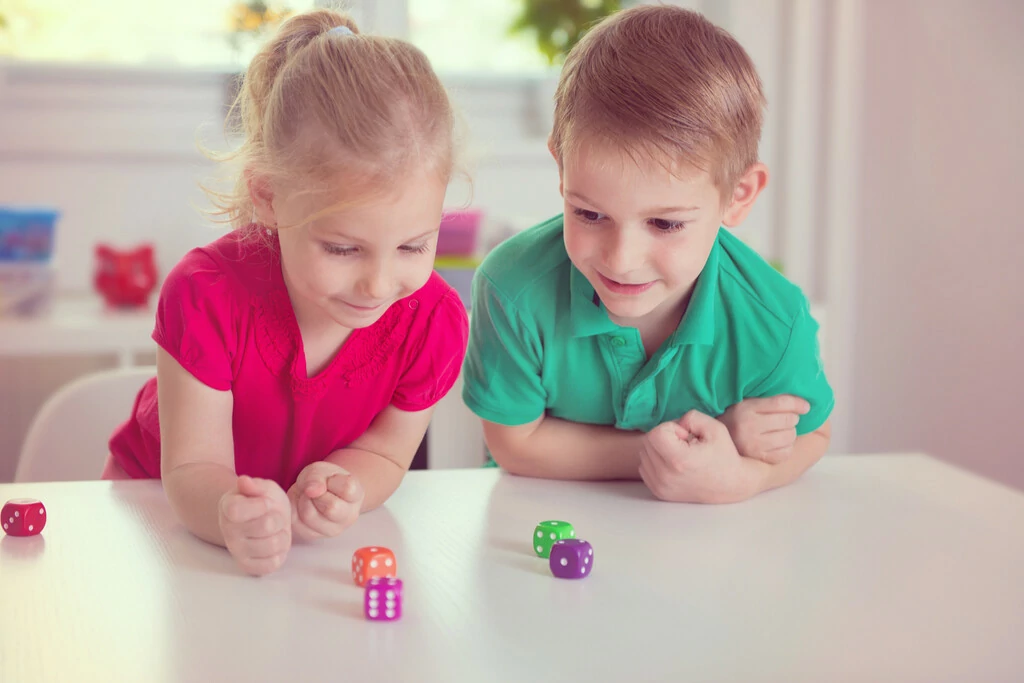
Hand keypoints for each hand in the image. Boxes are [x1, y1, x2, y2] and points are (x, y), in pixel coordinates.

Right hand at [218, 475, 291, 575]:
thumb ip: (254, 485)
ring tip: (275, 530)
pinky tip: (274, 542)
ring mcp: (237, 552)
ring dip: (282, 535)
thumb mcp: (262, 487)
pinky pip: (274, 563)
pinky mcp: (249, 567)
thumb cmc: (261, 501)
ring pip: (273, 545)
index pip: (237, 510)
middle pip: (266, 526)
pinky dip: (281, 552)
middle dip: (278, 518)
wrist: (261, 520)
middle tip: (273, 516)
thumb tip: (244, 481)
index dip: (260, 505)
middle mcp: (228, 532)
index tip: (266, 503)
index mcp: (227, 508)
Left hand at [287, 461, 364, 541]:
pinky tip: (301, 504)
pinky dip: (293, 507)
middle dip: (316, 493)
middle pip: (331, 508)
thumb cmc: (323, 481)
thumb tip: (312, 491)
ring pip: (310, 515)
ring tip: (307, 496)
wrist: (316, 493)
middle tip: (315, 489)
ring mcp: (332, 529)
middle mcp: (348, 517)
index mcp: (356, 496)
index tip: (329, 480)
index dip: (332, 480)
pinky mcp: (312, 535)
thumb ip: (317, 477)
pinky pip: (295, 521)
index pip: (347, 489)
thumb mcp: (321, 470)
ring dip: (303, 500)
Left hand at [639, 410, 764, 503]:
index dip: (670, 428)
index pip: (655, 433)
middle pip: (647, 442)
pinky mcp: (659, 492)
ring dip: (658, 449)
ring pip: (644, 454)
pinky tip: (673, 463)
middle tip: (684, 443)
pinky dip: (655, 462)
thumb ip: (691, 417)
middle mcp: (666, 476)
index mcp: (679, 460)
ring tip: (679, 453)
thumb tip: (674, 425)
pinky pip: (644, 468)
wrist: (731, 485)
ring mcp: (661, 486)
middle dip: (664, 436)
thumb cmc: (724, 455)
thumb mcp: (714, 428)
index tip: (686, 436)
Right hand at [718, 395, 809, 463]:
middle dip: (792, 418)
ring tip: (781, 431)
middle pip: (788, 420)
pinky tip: (778, 443)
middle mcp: (748, 427)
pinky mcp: (758, 459)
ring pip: (789, 436)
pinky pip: (786, 452)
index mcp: (745, 409)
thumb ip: (768, 400)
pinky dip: (787, 447)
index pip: (781, 403)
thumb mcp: (746, 403)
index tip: (806, 406)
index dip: (798, 403)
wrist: (714, 442)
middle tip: (786, 419)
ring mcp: (753, 445)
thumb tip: (801, 402)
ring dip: (790, 432)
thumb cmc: (736, 419)